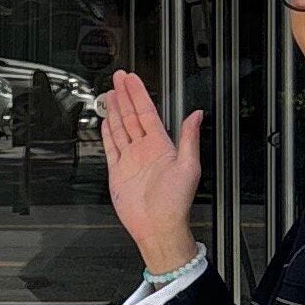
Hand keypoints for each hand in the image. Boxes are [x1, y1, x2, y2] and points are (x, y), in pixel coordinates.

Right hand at [100, 69, 204, 274]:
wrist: (158, 227)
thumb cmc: (176, 202)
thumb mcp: (189, 166)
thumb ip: (190, 138)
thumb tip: (197, 114)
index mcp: (161, 146)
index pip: (147, 112)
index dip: (138, 94)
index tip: (132, 80)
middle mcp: (145, 150)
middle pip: (131, 116)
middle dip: (124, 95)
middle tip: (118, 78)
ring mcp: (130, 160)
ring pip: (120, 128)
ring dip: (115, 110)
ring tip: (110, 94)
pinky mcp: (118, 172)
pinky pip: (111, 148)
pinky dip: (107, 133)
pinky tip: (106, 122)